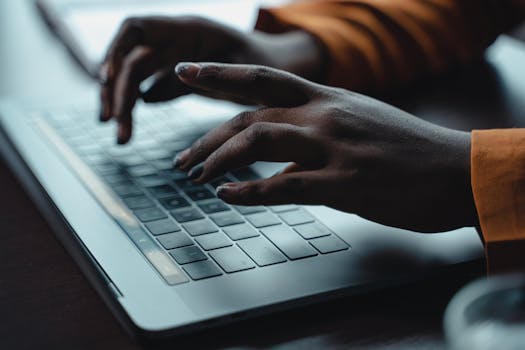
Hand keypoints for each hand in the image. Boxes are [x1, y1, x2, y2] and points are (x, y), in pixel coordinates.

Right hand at [99, 16, 324, 142]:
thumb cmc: (267, 64)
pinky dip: (136, 108)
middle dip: (116, 90)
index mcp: (190, 29)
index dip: (115, 51)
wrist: (277, 67)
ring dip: (122, 103)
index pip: (136, 29)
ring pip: (134, 76)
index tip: (105, 82)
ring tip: (121, 137)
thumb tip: (154, 94)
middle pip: (129, 59)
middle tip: (114, 128)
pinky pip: (147, 88)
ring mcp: (173, 57)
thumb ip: (209, 77)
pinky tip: (130, 129)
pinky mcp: (175, 77)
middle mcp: (175, 40)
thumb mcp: (246, 71)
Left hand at [173, 62, 477, 232]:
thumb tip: (282, 155)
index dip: (220, 74)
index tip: (186, 72)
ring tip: (197, 178)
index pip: (262, 78)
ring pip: (257, 143)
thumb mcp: (359, 122)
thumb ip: (318, 130)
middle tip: (182, 159)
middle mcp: (325, 114)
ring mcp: (333, 147)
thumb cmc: (407, 149)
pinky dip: (249, 192)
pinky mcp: (344, 183)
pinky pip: (283, 185)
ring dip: (218, 161)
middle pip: (249, 116)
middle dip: (207, 138)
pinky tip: (228, 197)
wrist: (456, 171)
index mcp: (328, 96)